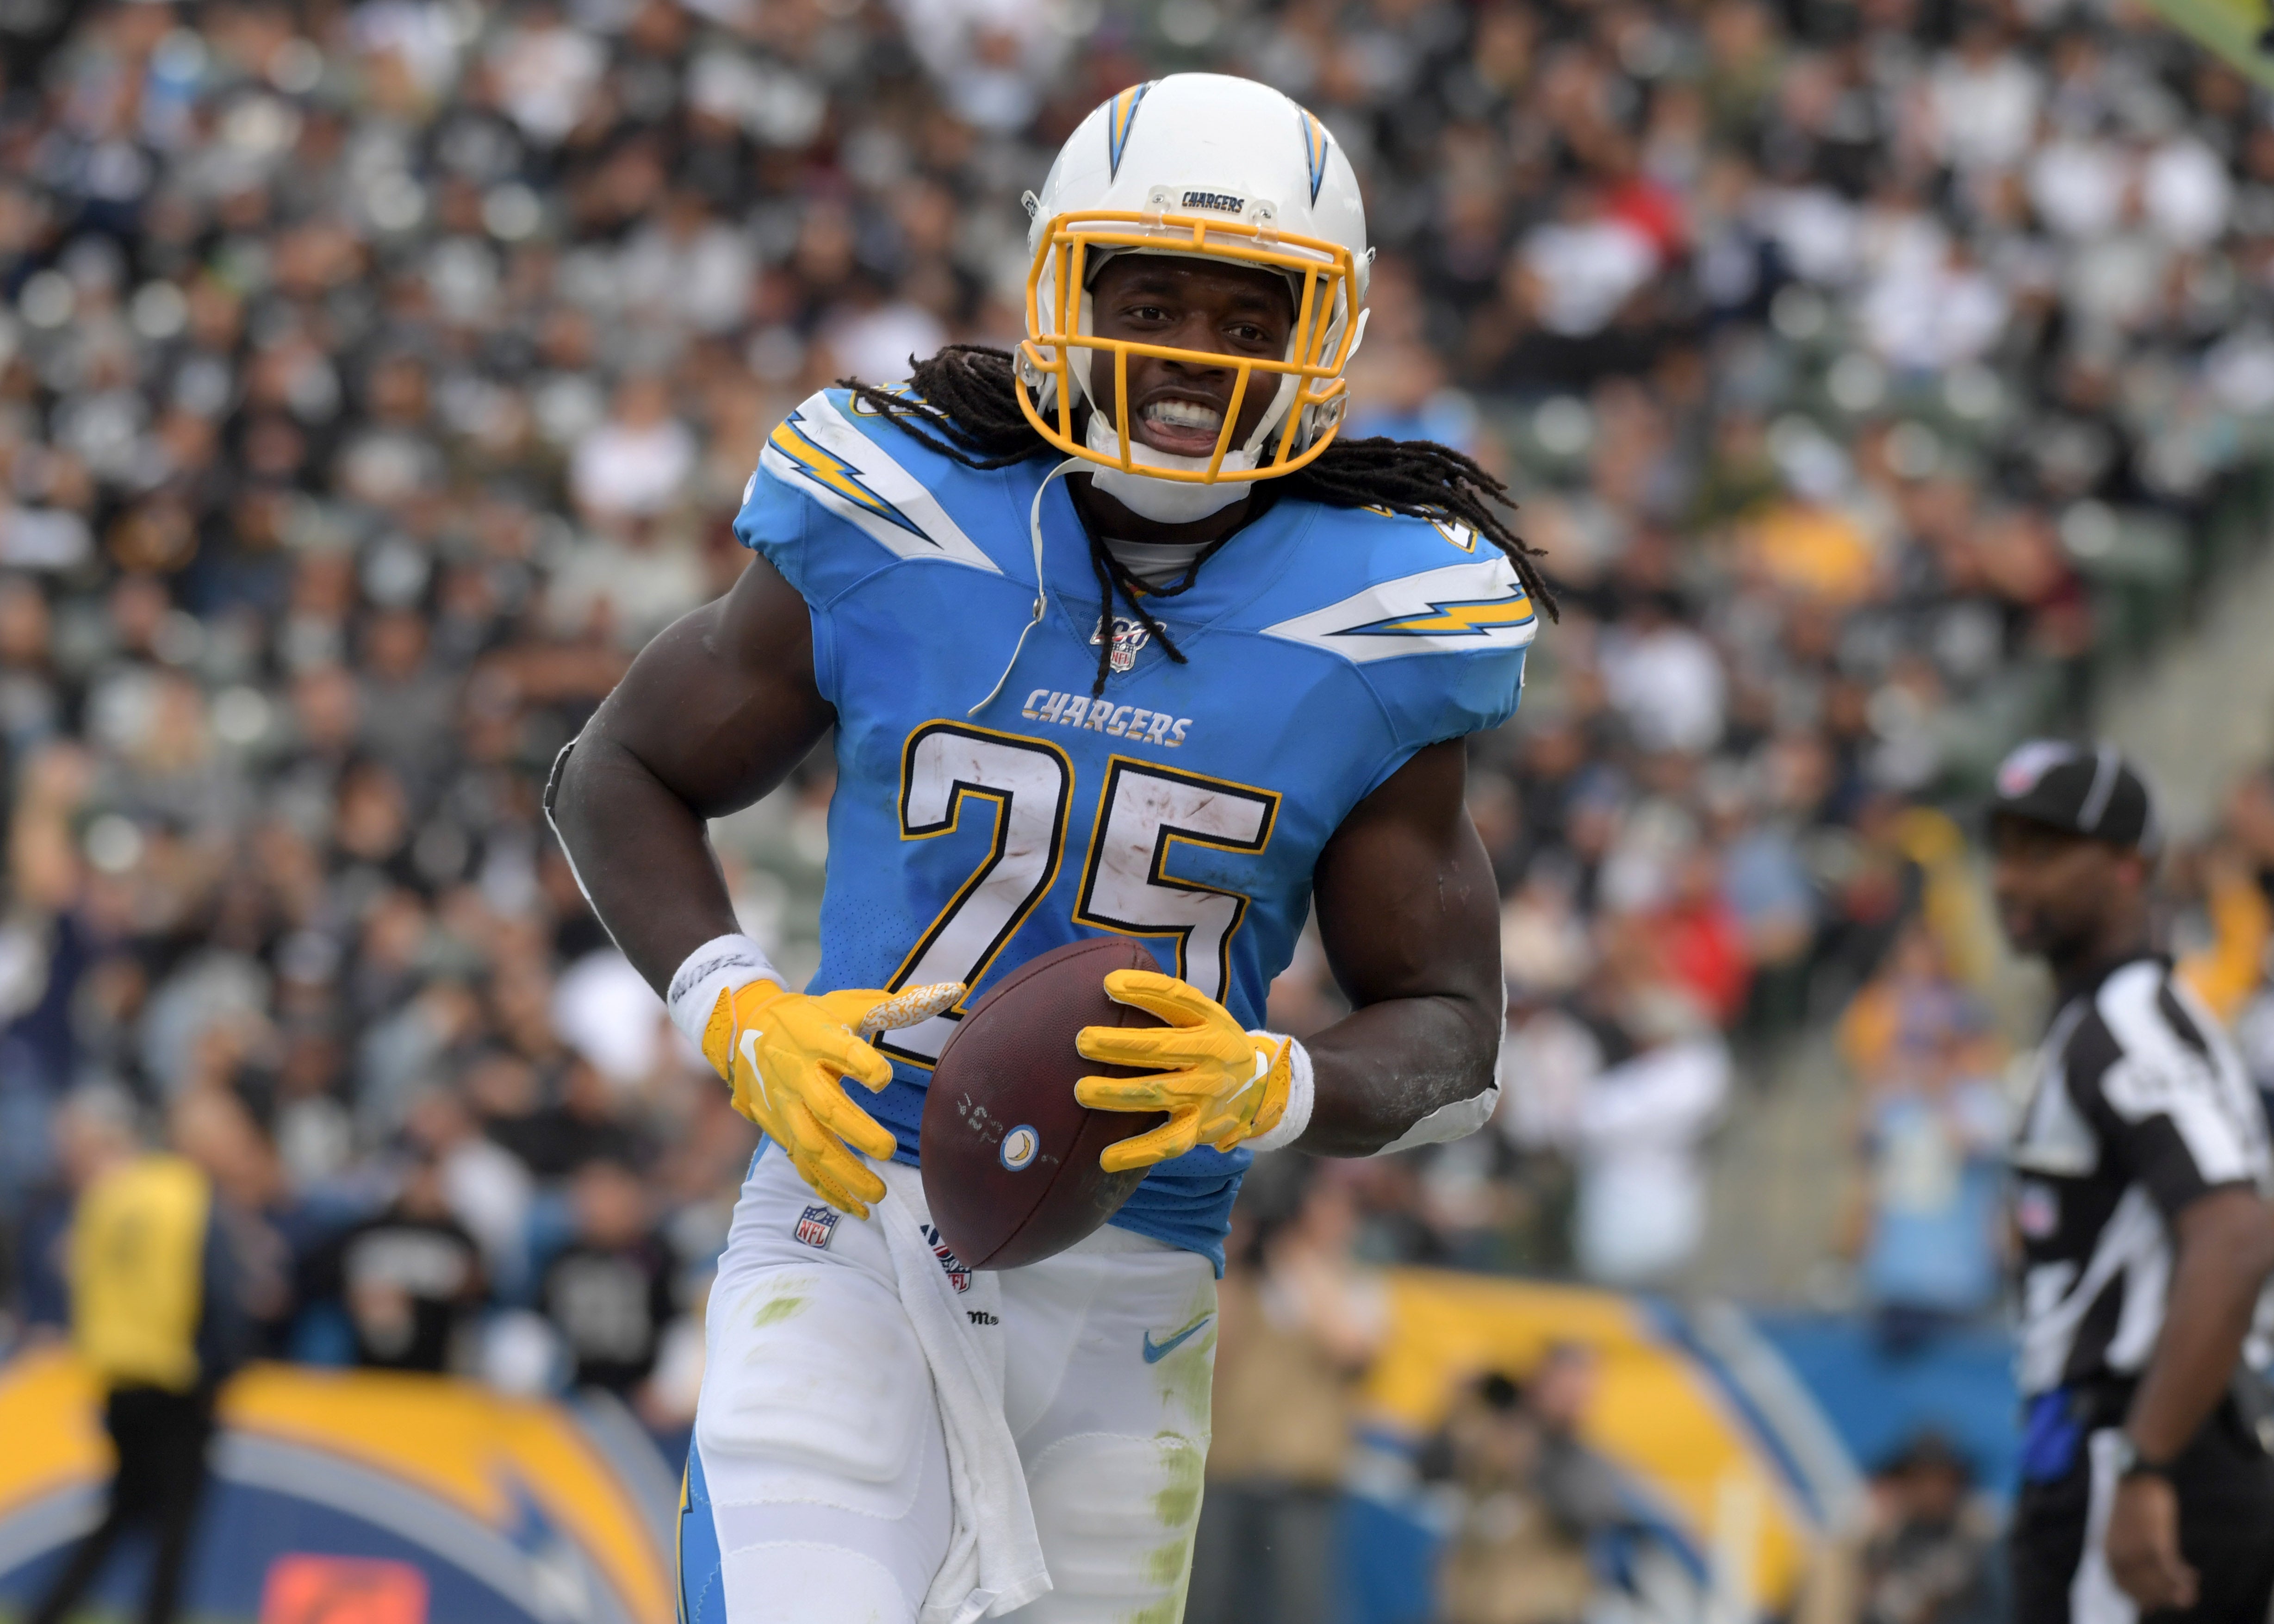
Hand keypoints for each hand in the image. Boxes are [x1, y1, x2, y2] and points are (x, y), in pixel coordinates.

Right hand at [704, 979, 960, 1217]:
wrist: (747, 1031)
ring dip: (843, 1173)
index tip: (884, 1079)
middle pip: (824, 1107)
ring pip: (810, 1146)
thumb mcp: (850, 1004)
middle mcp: (798, 1074)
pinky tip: (857, 1209)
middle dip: (855, 1132)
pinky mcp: (780, 1131)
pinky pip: (801, 1166)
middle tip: (888, 1150)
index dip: (860, 1064)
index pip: (839, 1050)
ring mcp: (786, 1107)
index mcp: (817, 1037)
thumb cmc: (814, 1018)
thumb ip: (902, 1005)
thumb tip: (956, 990)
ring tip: (878, 1194)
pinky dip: (827, 1190)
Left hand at [1073, 970, 1291, 1171]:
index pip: (1178, 999)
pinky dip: (1137, 1152)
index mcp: (1212, 1023)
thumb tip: (1109, 982)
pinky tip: (1105, 1158)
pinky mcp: (1200, 1129)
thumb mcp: (1207, 1016)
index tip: (1108, 985)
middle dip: (1119, 1045)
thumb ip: (1169, 1001)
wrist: (1262, 1090)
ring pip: (1159, 1094)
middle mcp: (1212, 1057)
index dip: (1144, 990)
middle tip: (1082, 1041)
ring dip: (1118, 1094)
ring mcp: (1206, 1095)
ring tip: (1082, 1090)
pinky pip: (1167, 1143)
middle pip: (1162, 1048)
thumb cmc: (1217, 1044)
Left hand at [2104, 1471, 2197, 1612]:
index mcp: (2107, 1550)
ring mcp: (2136, 1548)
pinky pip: (2170, 1569)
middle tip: (2181, 1600)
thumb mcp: (2127, 1532)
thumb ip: (2132, 1555)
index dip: (2140, 1597)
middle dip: (2162, 1598)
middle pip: (2140, 1589)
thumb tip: (2146, 1574)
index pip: (2120, 1586)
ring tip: (2191, 1593)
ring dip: (2176, 1592)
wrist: (2140, 1477)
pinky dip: (2182, 1578)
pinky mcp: (2155, 1541)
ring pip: (2157, 1583)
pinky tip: (2194, 1576)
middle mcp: (2118, 1554)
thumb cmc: (2134, 1504)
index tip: (2155, 1604)